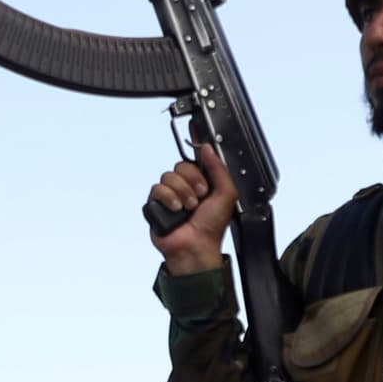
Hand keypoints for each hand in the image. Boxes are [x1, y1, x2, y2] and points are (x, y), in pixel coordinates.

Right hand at [147, 145, 236, 275]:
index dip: (195, 150)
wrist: (196, 246)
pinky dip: (168, 198)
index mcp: (202, 183)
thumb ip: (219, 168)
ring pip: (168, 176)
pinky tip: (176, 210)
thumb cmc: (212, 227)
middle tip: (200, 195)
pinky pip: (157, 189)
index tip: (195, 135)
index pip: (196, 159)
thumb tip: (207, 148)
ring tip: (189, 208)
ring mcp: (170, 195)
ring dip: (182, 192)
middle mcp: (185, 187)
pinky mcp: (156, 204)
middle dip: (192, 180)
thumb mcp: (226, 194)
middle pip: (181, 165)